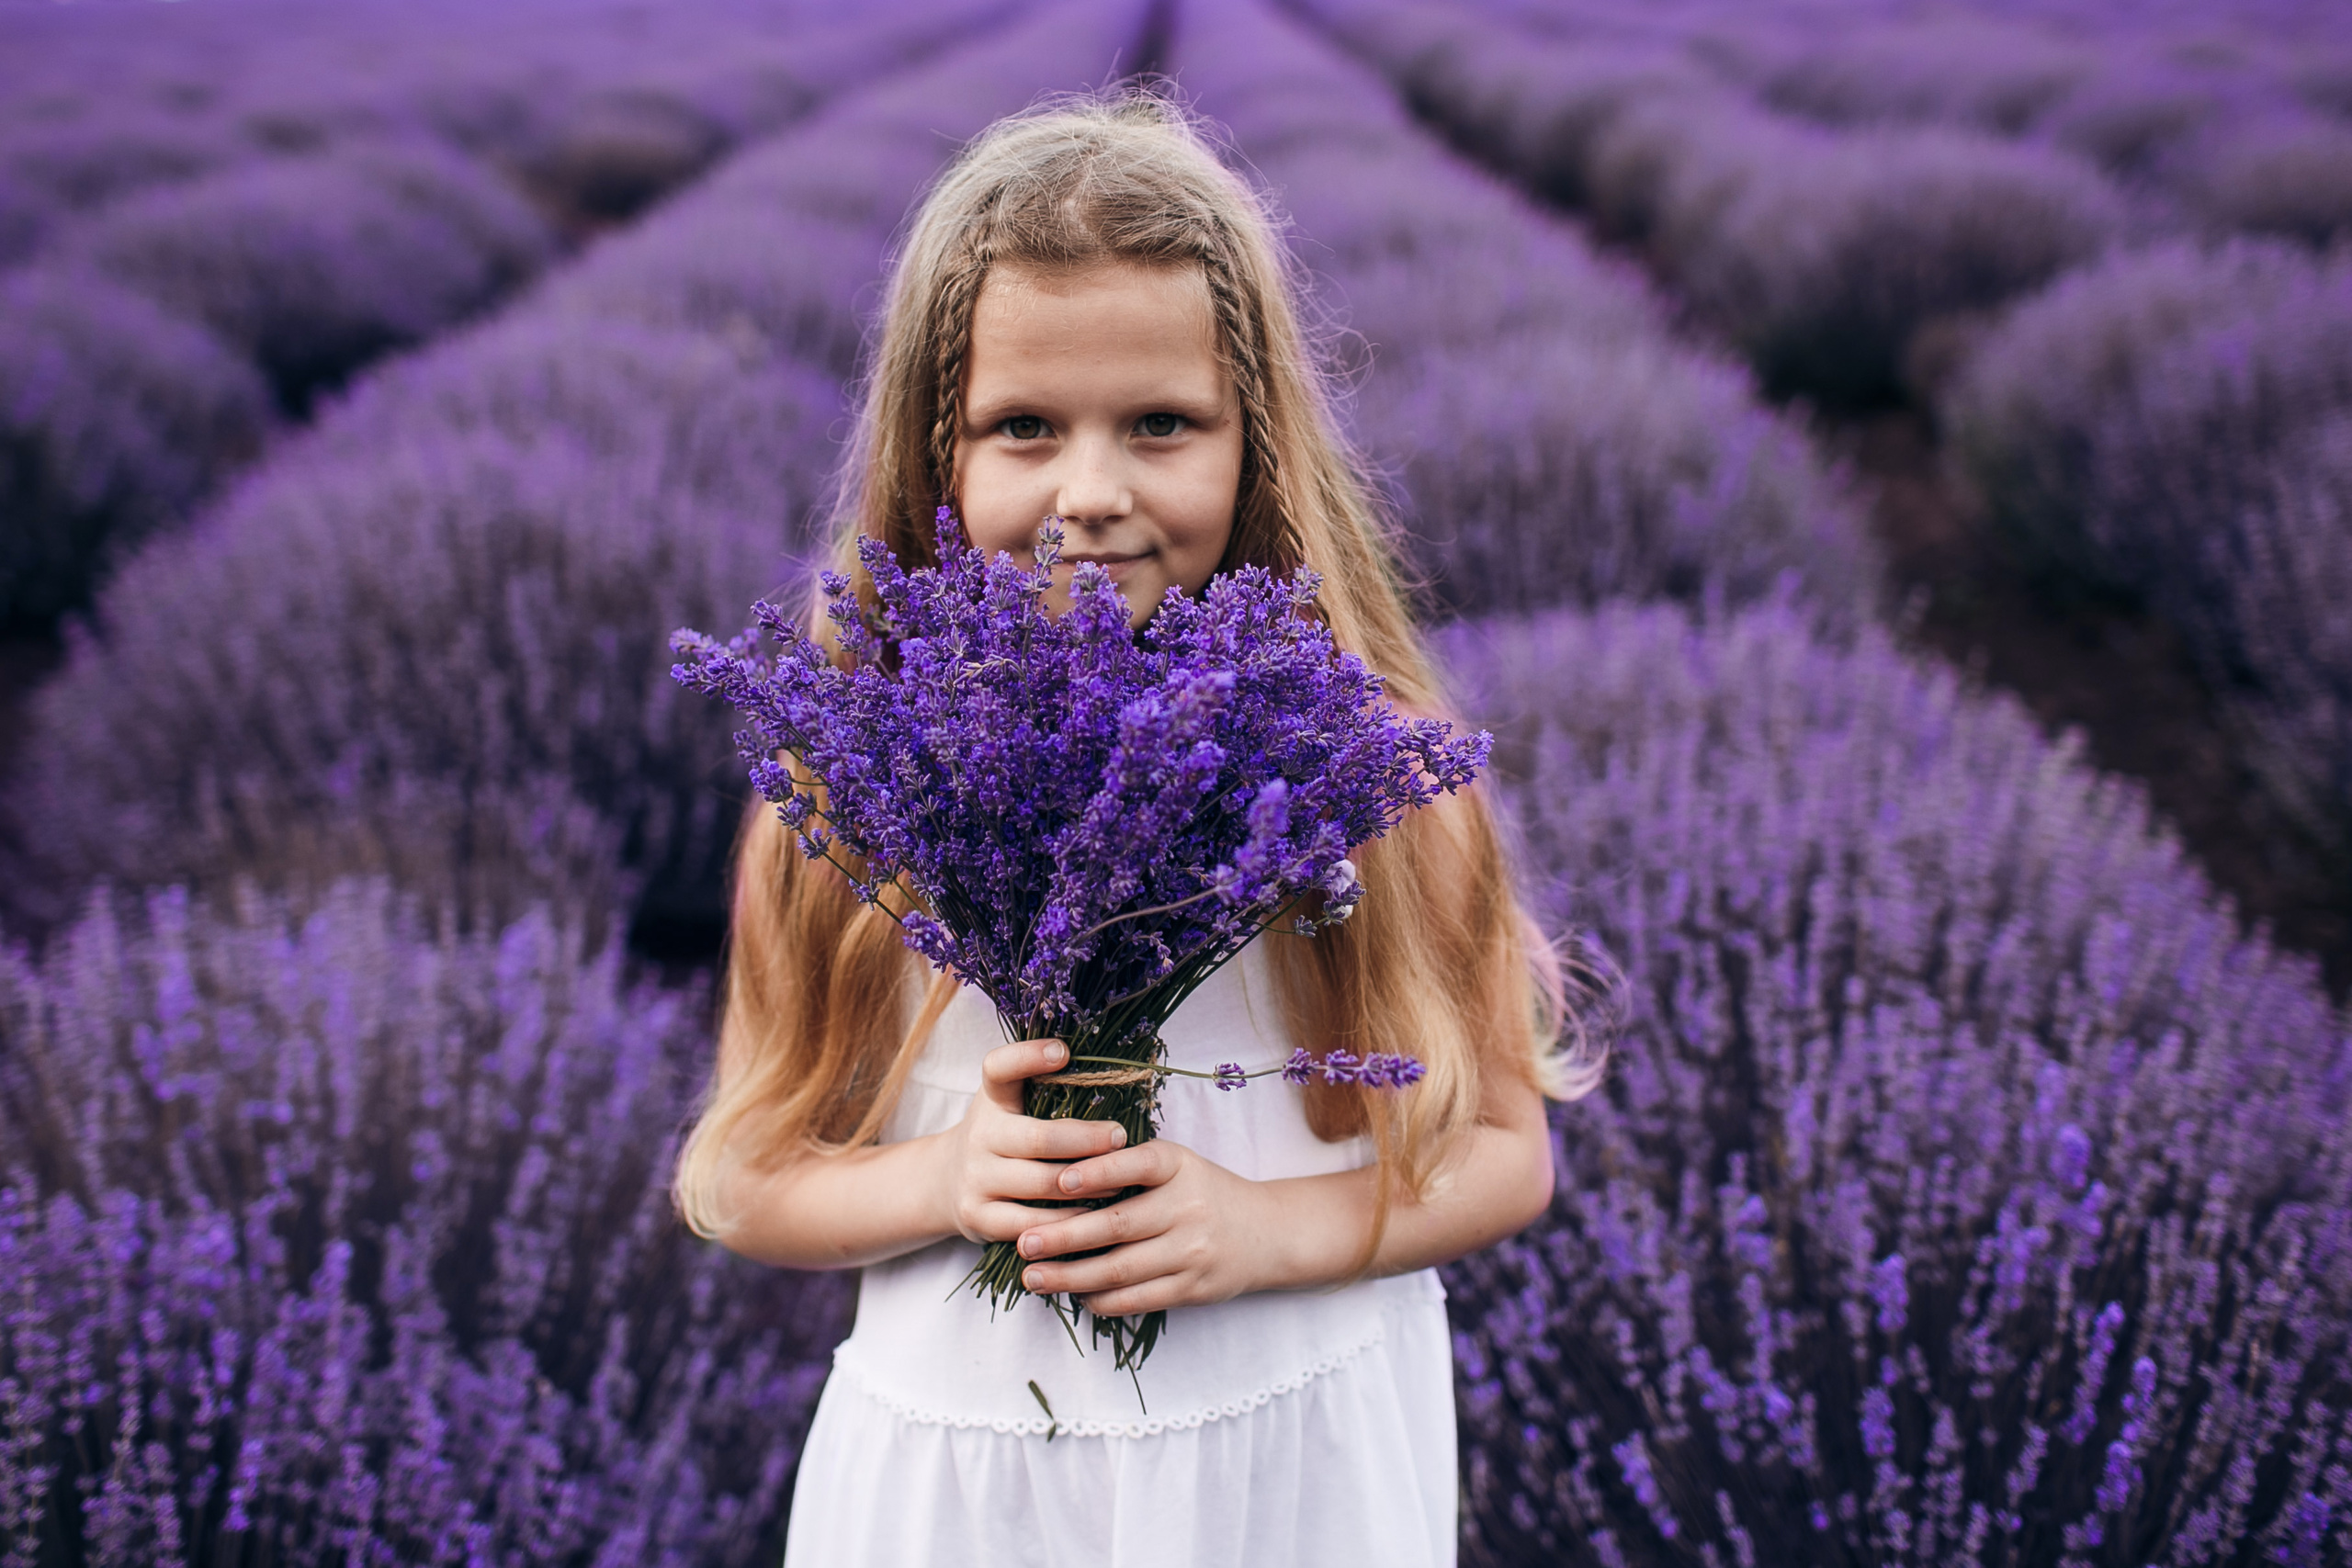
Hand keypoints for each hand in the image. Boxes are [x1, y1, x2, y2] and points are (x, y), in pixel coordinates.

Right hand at [936, 1038, 1127, 1245]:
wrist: (945, 1180)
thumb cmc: (1002, 1135)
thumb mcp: (1011, 1104)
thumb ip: (1047, 1090)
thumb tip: (1113, 1074)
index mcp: (992, 1098)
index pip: (999, 1068)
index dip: (1028, 1057)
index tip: (1063, 1051)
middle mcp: (979, 1134)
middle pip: (1039, 1138)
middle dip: (1087, 1140)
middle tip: (1121, 1138)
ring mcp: (976, 1177)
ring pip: (1041, 1182)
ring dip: (1087, 1182)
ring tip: (1119, 1178)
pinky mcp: (977, 1216)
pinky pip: (1031, 1223)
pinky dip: (1067, 1219)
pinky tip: (1092, 1213)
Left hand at [1012, 1138, 1282, 1315]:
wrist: (1266, 1234)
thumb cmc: (1202, 1192)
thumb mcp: (1176, 1165)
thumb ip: (1128, 1166)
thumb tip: (1058, 1179)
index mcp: (1180, 1166)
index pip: (1137, 1165)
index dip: (1098, 1173)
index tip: (1058, 1182)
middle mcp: (1188, 1207)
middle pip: (1118, 1226)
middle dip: (1065, 1237)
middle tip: (1025, 1243)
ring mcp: (1192, 1252)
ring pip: (1121, 1270)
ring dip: (1071, 1277)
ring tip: (1035, 1277)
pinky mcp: (1192, 1288)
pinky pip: (1138, 1299)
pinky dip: (1101, 1300)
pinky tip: (1075, 1296)